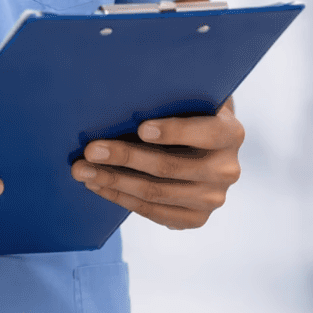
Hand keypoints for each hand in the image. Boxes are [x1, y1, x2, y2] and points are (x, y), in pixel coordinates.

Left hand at [70, 102, 243, 228]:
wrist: (206, 143)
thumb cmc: (187, 110)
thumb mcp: (189, 96)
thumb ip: (171, 97)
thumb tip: (122, 95)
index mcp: (230, 133)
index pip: (205, 132)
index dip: (173, 131)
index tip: (141, 128)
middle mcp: (227, 169)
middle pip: (168, 167)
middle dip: (124, 157)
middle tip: (90, 150)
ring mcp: (213, 198)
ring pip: (155, 192)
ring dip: (113, 181)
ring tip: (82, 170)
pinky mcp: (196, 218)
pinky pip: (153, 212)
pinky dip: (121, 197)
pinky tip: (97, 185)